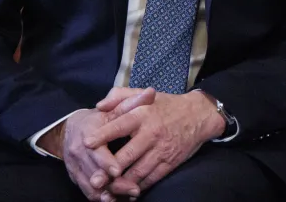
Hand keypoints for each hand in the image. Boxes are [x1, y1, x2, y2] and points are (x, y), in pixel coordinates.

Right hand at [37, 105, 145, 201]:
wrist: (71, 129)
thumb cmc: (100, 118)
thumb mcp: (115, 108)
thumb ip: (132, 102)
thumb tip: (151, 92)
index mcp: (87, 132)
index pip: (96, 149)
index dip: (105, 161)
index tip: (117, 170)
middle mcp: (78, 151)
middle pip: (94, 171)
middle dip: (112, 182)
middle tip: (131, 189)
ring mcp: (75, 166)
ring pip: (91, 185)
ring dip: (109, 193)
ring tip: (127, 196)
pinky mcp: (76, 176)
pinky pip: (87, 191)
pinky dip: (100, 197)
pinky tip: (115, 200)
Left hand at [85, 88, 225, 192]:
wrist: (199, 115)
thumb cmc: (167, 105)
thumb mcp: (145, 95)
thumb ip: (120, 96)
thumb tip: (99, 105)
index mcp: (143, 115)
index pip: (119, 125)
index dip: (103, 135)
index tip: (86, 144)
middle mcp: (151, 133)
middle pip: (126, 156)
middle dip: (109, 170)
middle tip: (94, 180)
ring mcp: (161, 150)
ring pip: (137, 172)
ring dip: (121, 184)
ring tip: (107, 191)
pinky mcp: (170, 162)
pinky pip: (151, 179)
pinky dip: (137, 187)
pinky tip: (126, 191)